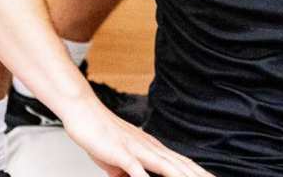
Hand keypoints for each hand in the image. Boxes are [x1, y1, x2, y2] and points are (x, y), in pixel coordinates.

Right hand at [63, 100, 216, 176]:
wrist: (84, 112)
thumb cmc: (101, 135)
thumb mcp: (119, 161)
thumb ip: (130, 172)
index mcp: (151, 149)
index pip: (181, 163)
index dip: (197, 172)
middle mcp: (149, 147)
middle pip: (180, 164)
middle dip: (198, 175)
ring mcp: (136, 148)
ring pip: (165, 164)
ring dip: (181, 176)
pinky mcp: (120, 150)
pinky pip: (135, 166)